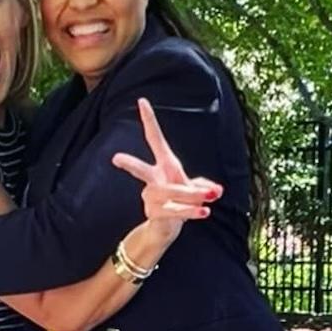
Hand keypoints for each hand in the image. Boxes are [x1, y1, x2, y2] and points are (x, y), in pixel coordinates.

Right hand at [111, 97, 223, 240]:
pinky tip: (205, 212)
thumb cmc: (180, 201)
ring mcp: (151, 197)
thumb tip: (216, 190)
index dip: (149, 120)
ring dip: (190, 195)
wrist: (165, 229)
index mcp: (164, 166)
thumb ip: (204, 186)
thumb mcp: (195, 189)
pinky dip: (191, 211)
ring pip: (169, 193)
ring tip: (207, 199)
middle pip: (141, 171)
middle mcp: (154, 180)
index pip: (154, 139)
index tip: (142, 101)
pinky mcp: (154, 213)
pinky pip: (174, 210)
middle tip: (115, 159)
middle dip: (130, 165)